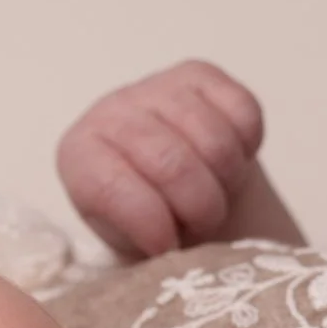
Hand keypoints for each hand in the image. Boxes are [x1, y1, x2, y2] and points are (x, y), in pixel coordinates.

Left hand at [57, 59, 280, 260]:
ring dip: (226, 183)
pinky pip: (243, 113)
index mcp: (80, 157)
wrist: (173, 186)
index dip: (152, 226)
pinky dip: (247, 150)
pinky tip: (228, 163)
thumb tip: (171, 252)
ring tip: (215, 196)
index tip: (169, 248)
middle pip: (173, 164)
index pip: (113, 189)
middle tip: (202, 226)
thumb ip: (139, 244)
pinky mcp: (200, 75)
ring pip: (216, 140)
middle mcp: (111, 112)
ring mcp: (157, 87)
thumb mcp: (131, 244)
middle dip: (200, 209)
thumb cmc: (148, 221)